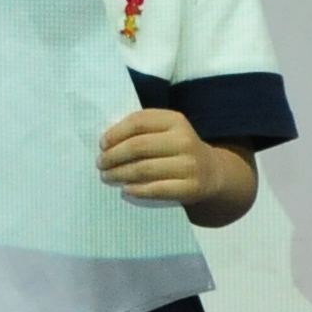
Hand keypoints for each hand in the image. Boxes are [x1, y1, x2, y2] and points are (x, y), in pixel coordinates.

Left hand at [100, 108, 223, 205]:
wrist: (211, 172)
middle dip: (113, 156)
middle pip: (138, 146)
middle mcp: (184, 140)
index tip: (101, 145)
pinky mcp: (192, 187)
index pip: (138, 121)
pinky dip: (137, 190)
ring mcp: (190, 164)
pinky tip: (125, 190)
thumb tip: (106, 144)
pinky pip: (157, 189)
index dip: (115, 133)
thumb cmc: (175, 150)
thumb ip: (140, 131)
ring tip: (107, 177)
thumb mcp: (165, 132)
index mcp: (175, 121)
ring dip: (119, 174)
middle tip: (100, 164)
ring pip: (144, 169)